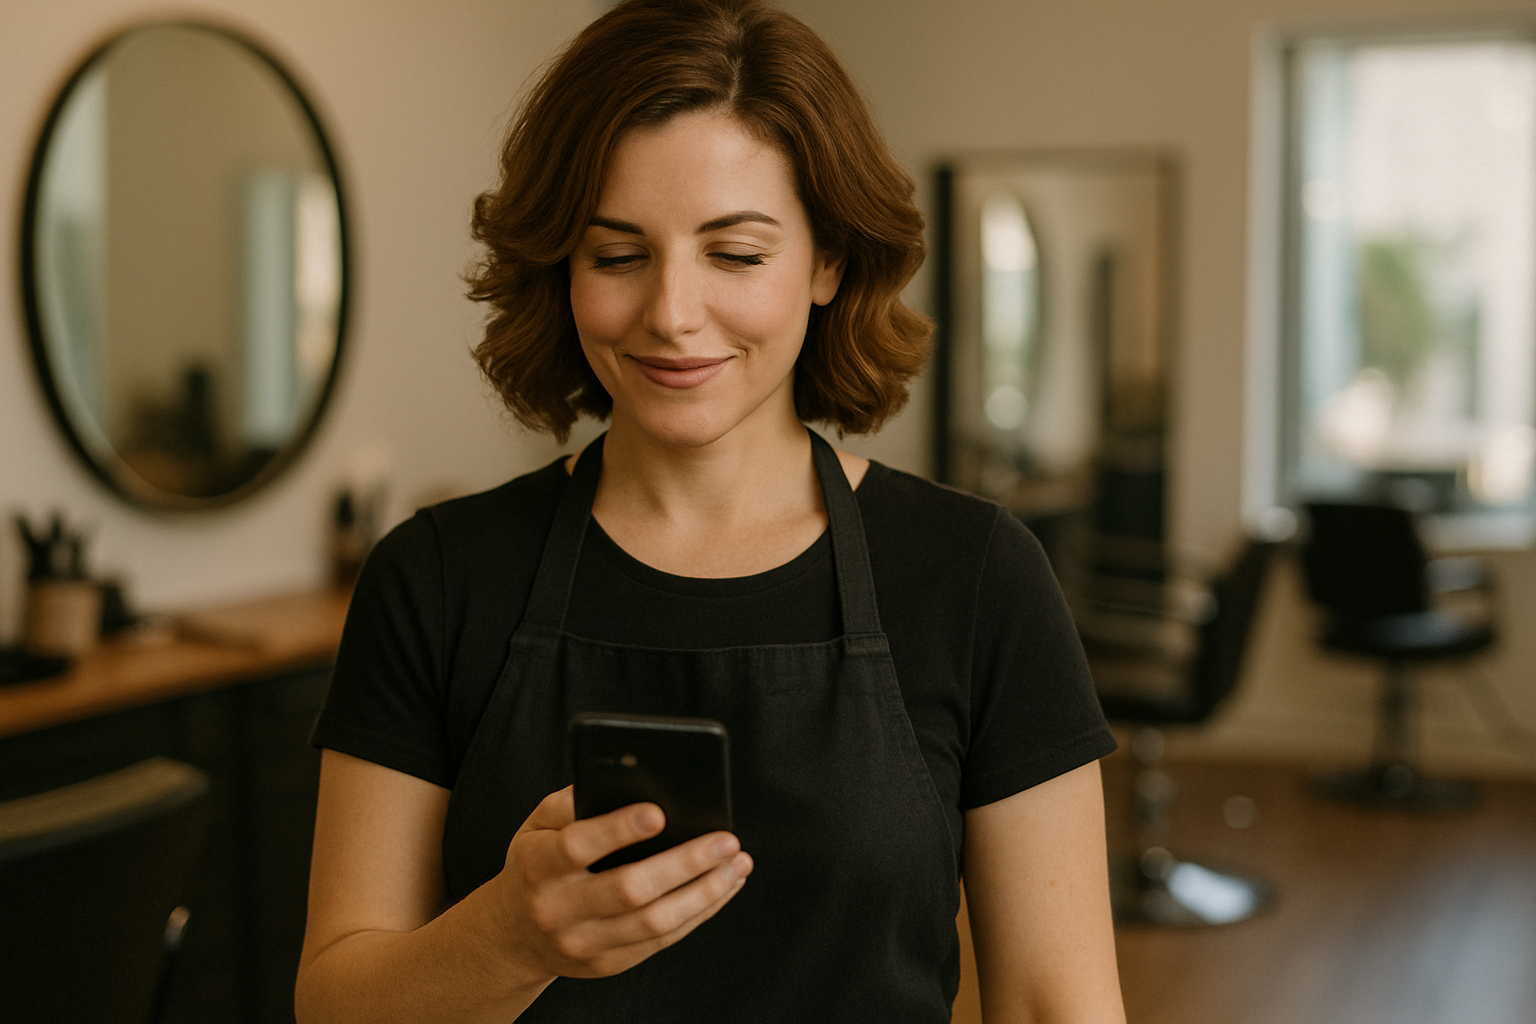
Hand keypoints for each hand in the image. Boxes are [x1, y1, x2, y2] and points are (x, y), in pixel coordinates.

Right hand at [492, 786, 751, 980]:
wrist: (513, 936)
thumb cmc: (536, 864)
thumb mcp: (536, 825)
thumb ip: (572, 800)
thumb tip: (628, 781)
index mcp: (537, 865)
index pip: (577, 847)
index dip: (618, 830)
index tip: (659, 812)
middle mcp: (558, 909)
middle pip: (630, 890)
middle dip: (686, 863)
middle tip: (726, 840)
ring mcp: (584, 942)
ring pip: (655, 922)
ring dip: (706, 892)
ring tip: (737, 863)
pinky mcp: (608, 964)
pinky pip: (663, 940)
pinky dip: (700, 912)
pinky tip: (723, 886)